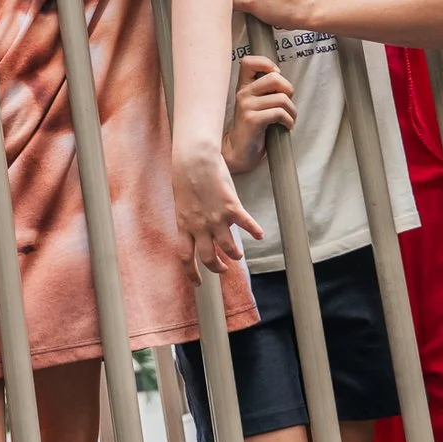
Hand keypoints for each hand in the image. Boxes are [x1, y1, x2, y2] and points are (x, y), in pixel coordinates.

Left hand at [171, 139, 258, 280]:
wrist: (194, 159)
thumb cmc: (185, 176)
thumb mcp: (182, 203)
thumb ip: (190, 218)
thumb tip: (197, 227)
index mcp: (184, 225)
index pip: (185, 257)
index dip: (191, 273)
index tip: (198, 283)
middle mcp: (200, 226)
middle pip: (208, 258)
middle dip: (217, 268)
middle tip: (223, 269)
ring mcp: (216, 219)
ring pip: (228, 248)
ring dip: (235, 254)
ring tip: (238, 254)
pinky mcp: (231, 208)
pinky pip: (246, 224)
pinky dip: (255, 231)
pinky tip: (260, 235)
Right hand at [222, 55, 294, 173]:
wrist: (239, 152)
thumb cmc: (253, 128)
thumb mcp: (256, 105)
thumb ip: (265, 91)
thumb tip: (285, 84)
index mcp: (243, 87)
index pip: (249, 62)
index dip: (267, 64)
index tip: (275, 76)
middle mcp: (243, 93)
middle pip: (274, 78)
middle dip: (288, 90)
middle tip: (286, 103)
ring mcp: (246, 106)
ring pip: (282, 98)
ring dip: (292, 111)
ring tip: (289, 119)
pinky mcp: (252, 119)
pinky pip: (279, 113)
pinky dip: (289, 121)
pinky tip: (286, 126)